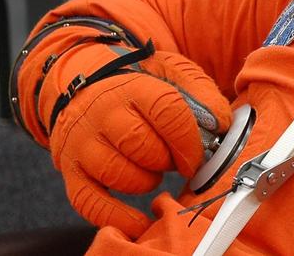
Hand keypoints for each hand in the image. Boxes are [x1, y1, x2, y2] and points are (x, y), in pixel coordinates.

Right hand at [43, 47, 231, 237]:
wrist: (85, 82)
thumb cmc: (137, 81)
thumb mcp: (172, 73)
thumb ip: (202, 94)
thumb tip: (222, 125)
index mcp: (135, 87)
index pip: (168, 113)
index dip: (189, 141)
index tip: (198, 156)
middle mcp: (104, 113)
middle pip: (143, 147)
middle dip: (168, 160)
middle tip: (174, 160)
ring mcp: (83, 142)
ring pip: (120, 175)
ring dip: (146, 181)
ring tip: (152, 169)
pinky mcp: (71, 169)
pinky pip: (90, 202)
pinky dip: (117, 216)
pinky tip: (138, 220)